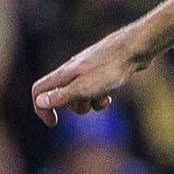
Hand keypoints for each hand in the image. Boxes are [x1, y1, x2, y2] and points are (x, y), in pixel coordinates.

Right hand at [31, 24, 148, 125]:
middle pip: (61, 96)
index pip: (38, 90)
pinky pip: (95, 90)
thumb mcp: (83, 88)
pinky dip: (100, 96)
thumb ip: (61, 96)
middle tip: (88, 105)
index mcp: (63, 74)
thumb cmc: (109, 69)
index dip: (41, 108)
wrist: (134, 49)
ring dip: (90, 103)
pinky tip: (111, 94)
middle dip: (74, 107)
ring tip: (103, 98)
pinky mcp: (101, 71)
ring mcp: (86, 71)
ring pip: (80, 95)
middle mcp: (71, 71)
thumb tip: (40, 102)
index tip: (54, 123)